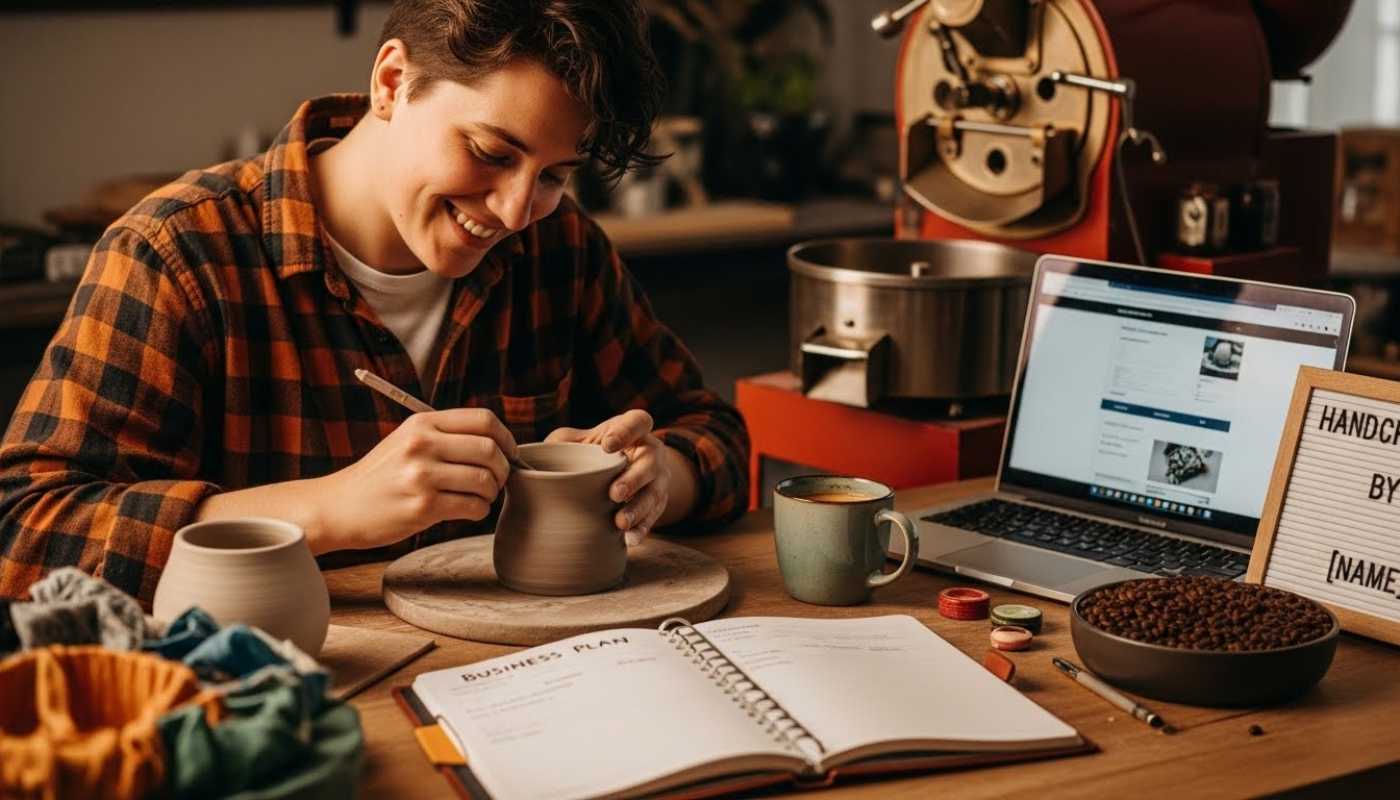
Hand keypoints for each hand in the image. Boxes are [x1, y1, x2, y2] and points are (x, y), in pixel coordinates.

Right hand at [306, 409, 517, 550]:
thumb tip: (496, 442)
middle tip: (497, 481)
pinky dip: (479, 511)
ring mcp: (422, 476)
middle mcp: (422, 445)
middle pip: (489, 449)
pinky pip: (473, 506)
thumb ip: (444, 435)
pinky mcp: (422, 507)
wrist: (338, 506)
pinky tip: (469, 511)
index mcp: (422, 424)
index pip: (483, 419)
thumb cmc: (379, 476)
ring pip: (485, 480)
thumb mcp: (406, 440)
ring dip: (492, 492)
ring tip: (481, 497)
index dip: (506, 437)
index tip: (509, 453)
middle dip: (503, 468)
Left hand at [547, 410, 668, 545]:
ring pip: (656, 493)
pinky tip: (629, 541)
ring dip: (639, 508)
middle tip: (613, 493)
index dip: (627, 431)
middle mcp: (650, 452)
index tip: (607, 446)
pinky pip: (655, 518)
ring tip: (619, 523)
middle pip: (651, 462)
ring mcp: (657, 479)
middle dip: (635, 479)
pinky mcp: (657, 504)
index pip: (638, 421)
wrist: (623, 472)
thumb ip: (559, 444)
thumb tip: (521, 456)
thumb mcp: (576, 442)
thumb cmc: (592, 452)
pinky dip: (642, 529)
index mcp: (632, 430)